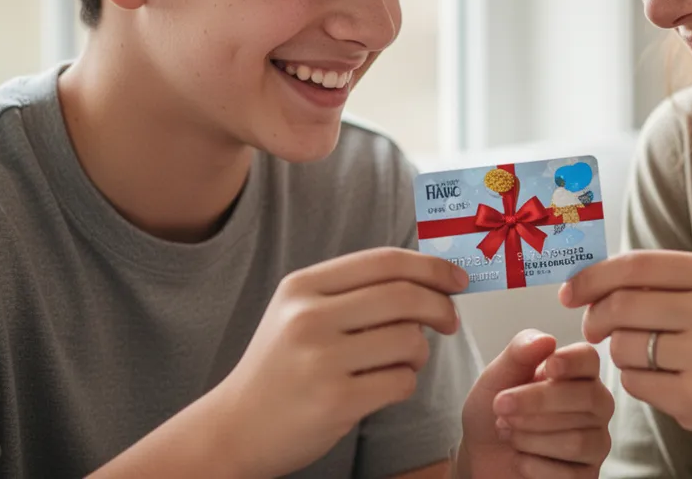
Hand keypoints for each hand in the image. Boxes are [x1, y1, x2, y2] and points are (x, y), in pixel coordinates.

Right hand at [210, 247, 467, 478]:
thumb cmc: (281, 368)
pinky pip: (401, 382)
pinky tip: (382, 387)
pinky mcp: (335, 401)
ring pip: (409, 340)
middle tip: (450, 320)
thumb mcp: (300, 312)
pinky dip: (404, 384)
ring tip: (400, 362)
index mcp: (302, 287)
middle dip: (441, 307)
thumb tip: (429, 278)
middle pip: (404, 297)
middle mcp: (308, 317)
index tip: (457, 278)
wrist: (234, 429)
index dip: (430, 266)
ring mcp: (320, 360)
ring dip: (419, 353)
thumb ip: (353, 291)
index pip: (384, 261)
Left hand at [459, 330, 613, 478]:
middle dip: (538, 402)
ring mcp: (595, 442)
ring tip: (506, 431)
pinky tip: (519, 458)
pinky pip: (569, 473)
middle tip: (501, 405)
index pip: (589, 359)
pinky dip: (533, 464)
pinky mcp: (586, 476)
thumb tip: (546, 339)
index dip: (572, 361)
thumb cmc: (495, 410)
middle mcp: (594, 405)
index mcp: (576, 373)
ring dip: (531, 435)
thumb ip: (519, 353)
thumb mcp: (496, 377)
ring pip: (577, 439)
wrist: (480, 455)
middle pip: (586, 398)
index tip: (548, 366)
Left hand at [560, 251, 691, 454]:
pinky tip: (662, 382)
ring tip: (644, 358)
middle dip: (596, 319)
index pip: (636, 264)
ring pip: (624, 346)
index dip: (593, 277)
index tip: (569, 292)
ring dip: (619, 354)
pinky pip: (635, 383)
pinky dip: (636, 382)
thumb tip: (587, 280)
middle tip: (594, 329)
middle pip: (622, 305)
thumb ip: (659, 283)